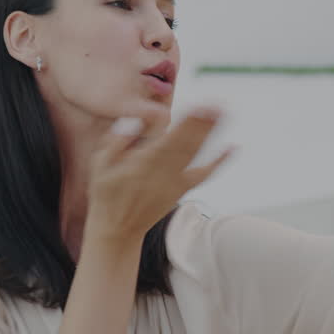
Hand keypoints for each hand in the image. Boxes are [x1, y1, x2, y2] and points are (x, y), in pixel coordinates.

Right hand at [86, 105, 233, 242]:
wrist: (118, 229)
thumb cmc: (107, 193)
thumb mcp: (100, 165)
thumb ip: (117, 142)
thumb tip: (134, 122)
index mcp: (143, 162)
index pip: (168, 138)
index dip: (184, 123)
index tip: (197, 106)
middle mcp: (163, 171)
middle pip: (186, 143)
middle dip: (202, 123)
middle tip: (217, 104)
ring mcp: (175, 181)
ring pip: (195, 154)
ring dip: (210, 133)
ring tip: (223, 113)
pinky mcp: (181, 189)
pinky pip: (203, 175)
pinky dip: (218, 162)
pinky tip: (233, 147)